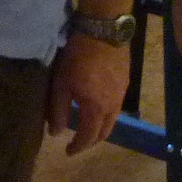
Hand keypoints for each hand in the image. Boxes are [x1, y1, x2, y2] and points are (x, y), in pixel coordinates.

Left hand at [47, 35, 129, 155]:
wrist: (103, 30)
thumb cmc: (77, 57)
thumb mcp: (61, 84)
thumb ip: (58, 111)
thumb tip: (56, 133)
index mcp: (95, 109)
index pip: (87, 137)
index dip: (77, 147)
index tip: (67, 151)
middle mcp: (112, 107)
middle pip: (104, 133)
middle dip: (90, 141)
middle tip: (78, 142)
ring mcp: (121, 94)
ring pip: (113, 120)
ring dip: (100, 128)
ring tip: (87, 126)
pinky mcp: (125, 82)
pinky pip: (117, 107)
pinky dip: (106, 114)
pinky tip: (97, 106)